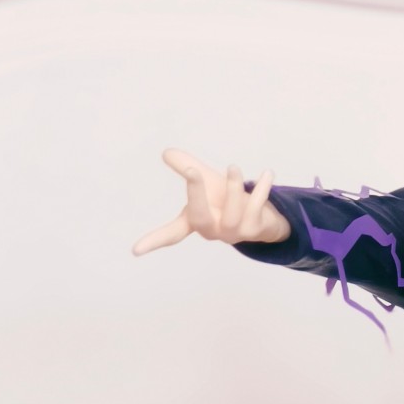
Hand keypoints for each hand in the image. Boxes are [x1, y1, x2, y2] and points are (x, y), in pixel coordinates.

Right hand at [132, 148, 289, 255]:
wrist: (263, 217)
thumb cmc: (227, 200)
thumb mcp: (206, 182)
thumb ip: (187, 168)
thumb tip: (167, 153)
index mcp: (196, 221)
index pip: (171, 233)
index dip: (154, 241)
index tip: (135, 251)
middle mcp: (214, 231)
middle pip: (200, 219)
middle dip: (196, 195)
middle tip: (193, 172)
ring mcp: (234, 234)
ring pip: (232, 213)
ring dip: (232, 188)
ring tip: (234, 167)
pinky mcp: (255, 230)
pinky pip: (256, 207)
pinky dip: (262, 189)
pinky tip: (268, 173)